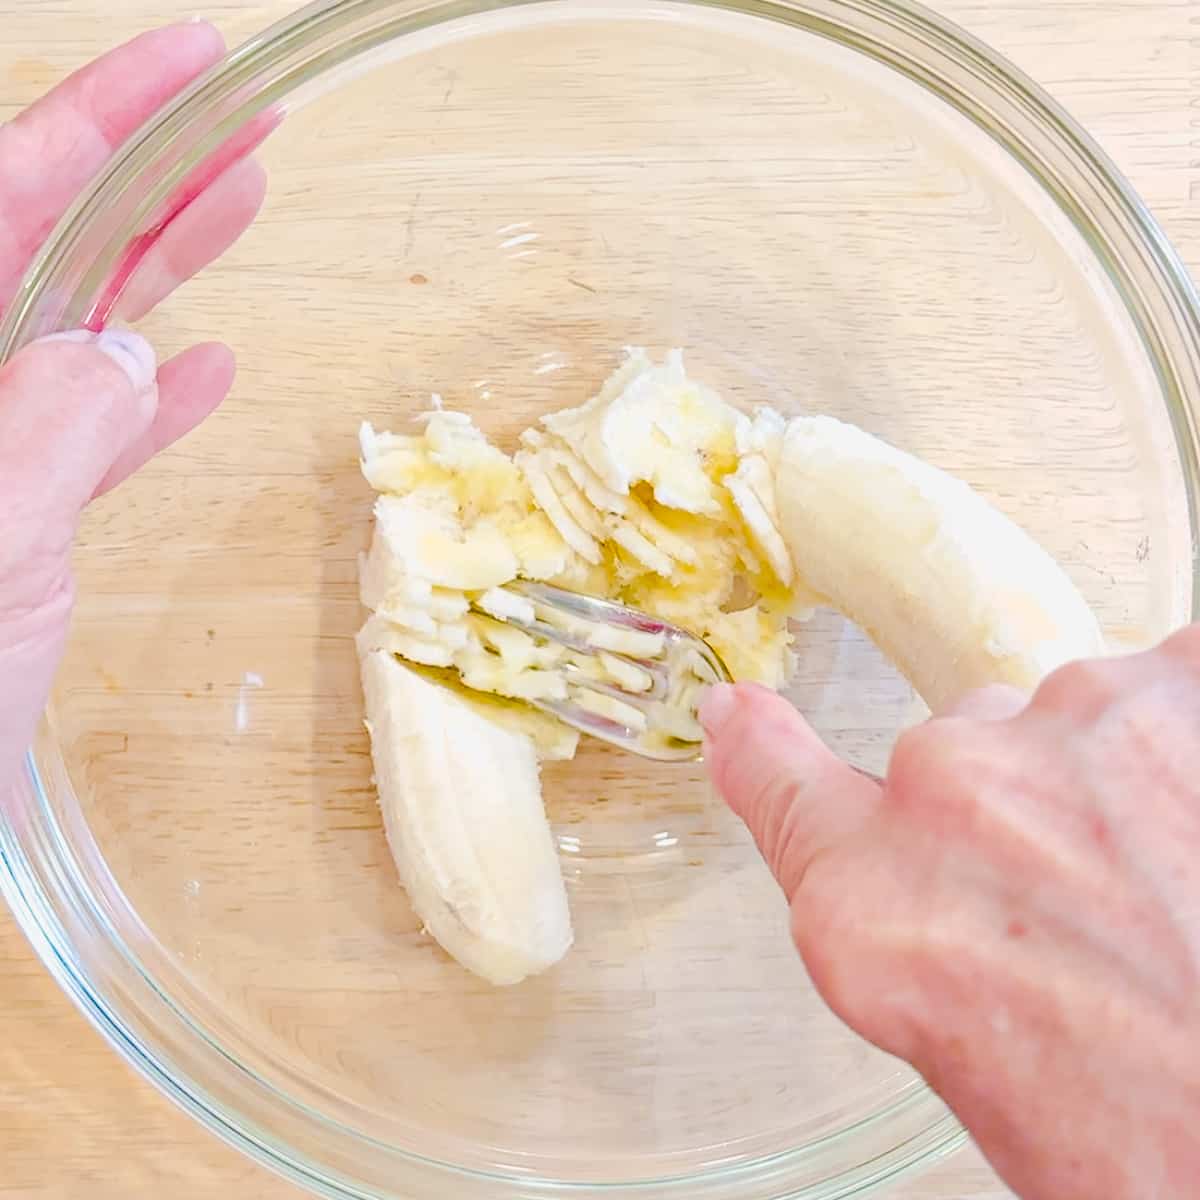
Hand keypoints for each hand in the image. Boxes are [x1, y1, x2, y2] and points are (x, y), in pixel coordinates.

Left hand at [0, 23, 266, 786]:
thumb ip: (44, 431)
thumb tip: (119, 352)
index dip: (96, 116)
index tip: (192, 59)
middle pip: (40, 245)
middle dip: (145, 176)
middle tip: (240, 123)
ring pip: (72, 332)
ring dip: (159, 272)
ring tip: (242, 207)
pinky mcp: (6, 516)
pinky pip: (83, 433)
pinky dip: (144, 399)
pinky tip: (204, 368)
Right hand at [702, 633, 1199, 1199]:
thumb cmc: (1150, 1126)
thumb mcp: (980, 1063)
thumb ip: (906, 946)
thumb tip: (903, 897)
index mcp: (877, 914)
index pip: (784, 788)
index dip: (761, 748)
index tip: (738, 715)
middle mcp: (950, 796)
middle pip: (964, 753)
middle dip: (1021, 812)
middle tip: (1105, 914)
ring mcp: (1070, 727)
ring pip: (1072, 717)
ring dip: (1115, 776)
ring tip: (1181, 884)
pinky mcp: (1180, 684)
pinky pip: (1170, 680)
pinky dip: (1185, 735)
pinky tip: (1196, 813)